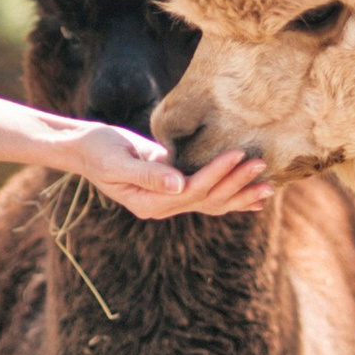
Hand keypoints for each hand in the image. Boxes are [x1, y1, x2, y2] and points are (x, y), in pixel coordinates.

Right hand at [71, 122, 271, 220]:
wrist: (85, 148)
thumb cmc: (97, 149)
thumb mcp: (117, 160)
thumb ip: (147, 173)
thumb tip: (177, 184)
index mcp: (149, 203)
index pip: (192, 190)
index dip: (216, 173)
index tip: (238, 154)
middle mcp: (163, 206)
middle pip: (208, 200)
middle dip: (236, 184)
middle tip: (262, 166)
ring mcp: (170, 199)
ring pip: (212, 202)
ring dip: (240, 194)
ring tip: (269, 187)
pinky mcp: (174, 187)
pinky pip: (207, 195)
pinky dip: (230, 195)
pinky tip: (253, 199)